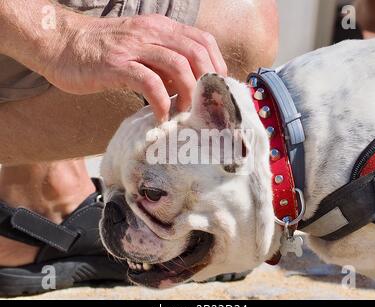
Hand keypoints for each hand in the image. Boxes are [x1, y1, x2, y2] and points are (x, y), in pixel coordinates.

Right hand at [43, 14, 227, 121]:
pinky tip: (161, 116)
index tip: (215, 89)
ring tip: (184, 113)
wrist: (62, 44)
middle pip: (196, 53)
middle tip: (204, 104)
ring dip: (187, 93)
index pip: (203, 41)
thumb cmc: (103, 52)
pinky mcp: (117, 64)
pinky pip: (149, 82)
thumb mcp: (140, 49)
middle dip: (206, 82)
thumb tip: (185, 87)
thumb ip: (163, 64)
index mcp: (160, 28)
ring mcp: (134, 47)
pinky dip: (161, 102)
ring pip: (177, 65)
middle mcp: (151, 32)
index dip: (216, 65)